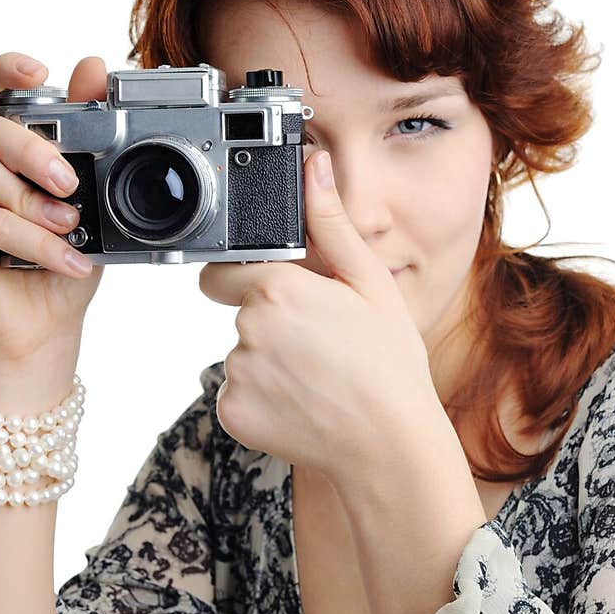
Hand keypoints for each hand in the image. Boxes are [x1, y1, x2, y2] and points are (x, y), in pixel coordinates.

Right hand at [0, 51, 107, 367]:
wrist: (44, 338)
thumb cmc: (60, 272)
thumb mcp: (91, 205)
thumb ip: (90, 142)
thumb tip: (94, 69)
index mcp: (0, 157)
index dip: (3, 70)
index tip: (41, 69)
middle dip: (31, 146)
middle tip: (70, 183)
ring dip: (28, 197)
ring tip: (69, 228)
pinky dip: (32, 240)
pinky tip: (65, 260)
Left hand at [198, 149, 437, 477]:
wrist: (389, 447)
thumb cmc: (390, 366)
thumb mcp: (370, 285)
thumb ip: (331, 225)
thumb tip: (313, 166)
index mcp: (277, 291)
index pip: (224, 271)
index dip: (249, 278)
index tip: (278, 294)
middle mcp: (247, 331)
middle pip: (240, 316)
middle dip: (270, 324)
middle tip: (320, 345)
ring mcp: (236, 376)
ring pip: (242, 358)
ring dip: (269, 364)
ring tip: (318, 379)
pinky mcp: (232, 415)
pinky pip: (238, 397)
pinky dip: (263, 401)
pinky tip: (304, 406)